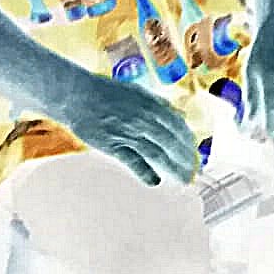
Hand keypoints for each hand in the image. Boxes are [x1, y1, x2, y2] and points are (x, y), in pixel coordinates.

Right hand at [50, 69, 200, 187]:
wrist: (77, 95)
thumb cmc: (107, 93)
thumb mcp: (139, 92)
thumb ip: (161, 105)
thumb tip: (181, 115)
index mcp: (152, 106)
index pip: (178, 128)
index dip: (189, 143)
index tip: (196, 154)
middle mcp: (144, 120)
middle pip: (171, 143)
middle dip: (186, 160)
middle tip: (194, 173)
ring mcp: (128, 133)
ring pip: (157, 153)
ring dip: (172, 168)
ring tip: (183, 179)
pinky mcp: (112, 145)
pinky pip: (132, 160)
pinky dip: (144, 172)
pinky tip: (154, 181)